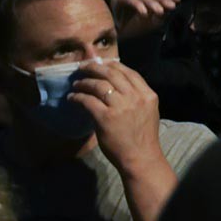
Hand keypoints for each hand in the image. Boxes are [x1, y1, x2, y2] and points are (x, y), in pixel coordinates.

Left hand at [68, 59, 164, 173]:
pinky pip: (87, 100)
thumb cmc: (143, 136)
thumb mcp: (148, 111)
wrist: (140, 157)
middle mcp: (135, 97)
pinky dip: (77, 97)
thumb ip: (136, 97)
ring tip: (76, 84)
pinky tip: (72, 98)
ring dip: (83, 82)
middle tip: (82, 68)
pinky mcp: (105, 117)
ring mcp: (120, 106)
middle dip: (94, 68)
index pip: (129, 72)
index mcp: (148, 94)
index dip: (112, 65)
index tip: (101, 63)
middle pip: (112, 74)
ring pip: (98, 85)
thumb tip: (116, 86)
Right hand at [111, 0, 178, 37]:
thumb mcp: (147, 23)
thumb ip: (158, 17)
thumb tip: (168, 12)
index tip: (178, 0)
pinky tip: (144, 13)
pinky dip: (137, 5)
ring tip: (160, 11)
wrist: (106, 28)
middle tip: (172, 5)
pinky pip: (130, 0)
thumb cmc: (129, 26)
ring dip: (152, 3)